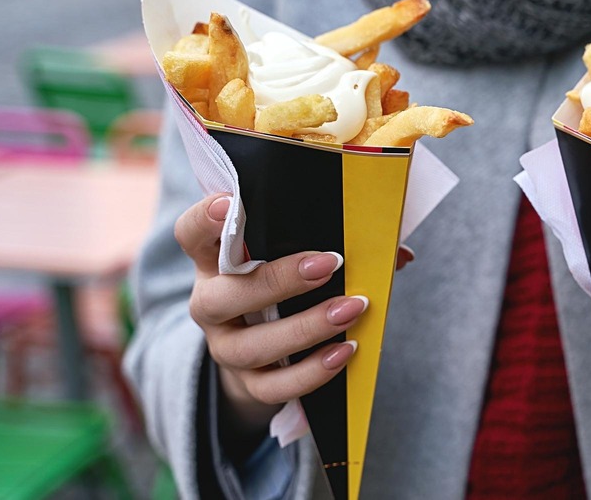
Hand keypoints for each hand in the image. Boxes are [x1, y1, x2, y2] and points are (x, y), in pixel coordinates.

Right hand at [174, 193, 367, 437]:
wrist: (264, 357)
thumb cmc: (286, 289)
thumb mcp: (297, 260)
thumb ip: (337, 245)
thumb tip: (398, 252)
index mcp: (215, 261)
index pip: (192, 234)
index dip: (204, 219)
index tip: (228, 205)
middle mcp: (210, 304)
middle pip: (223, 296)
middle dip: (277, 280)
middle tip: (328, 264)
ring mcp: (226, 347)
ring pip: (251, 346)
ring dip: (306, 328)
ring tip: (351, 310)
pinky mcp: (247, 384)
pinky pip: (273, 386)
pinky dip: (311, 371)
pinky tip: (344, 353)